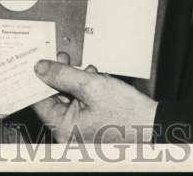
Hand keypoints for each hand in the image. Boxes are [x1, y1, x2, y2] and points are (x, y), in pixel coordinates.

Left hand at [33, 52, 157, 142]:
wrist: (154, 126)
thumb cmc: (128, 113)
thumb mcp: (91, 85)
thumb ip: (62, 74)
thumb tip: (40, 68)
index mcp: (63, 128)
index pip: (38, 100)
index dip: (37, 78)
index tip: (37, 61)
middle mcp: (68, 134)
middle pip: (52, 99)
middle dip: (59, 76)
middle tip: (64, 58)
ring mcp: (78, 132)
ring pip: (66, 101)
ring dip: (73, 82)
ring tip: (87, 71)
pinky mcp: (88, 128)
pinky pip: (78, 107)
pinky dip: (83, 92)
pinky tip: (94, 81)